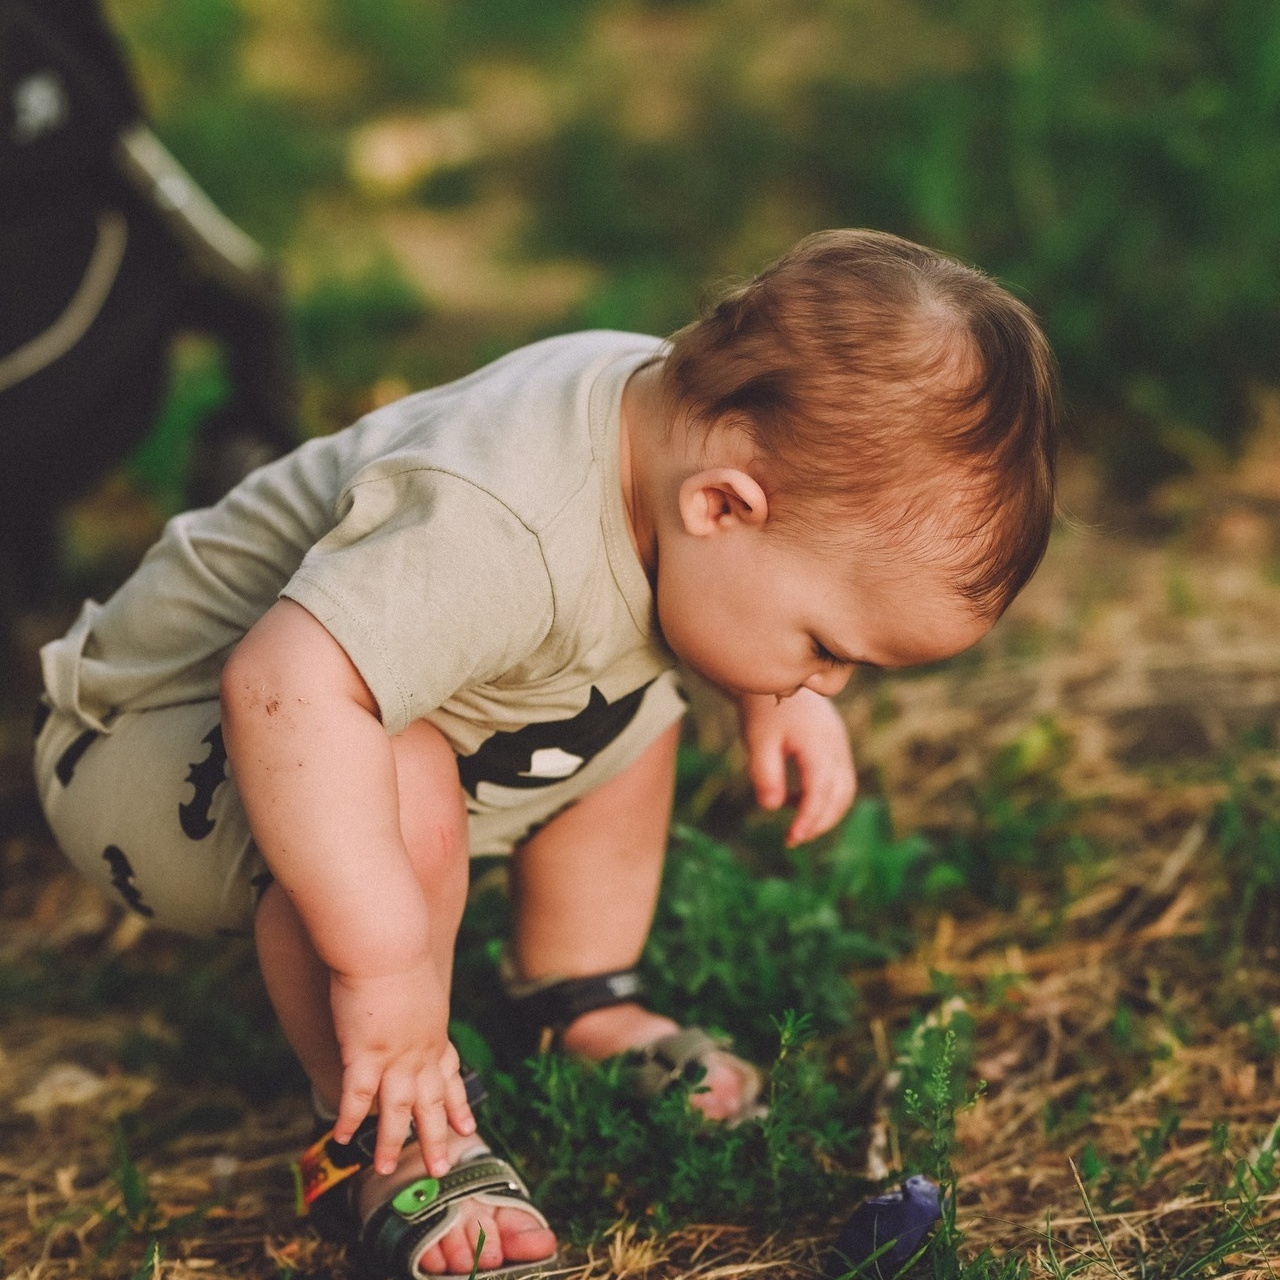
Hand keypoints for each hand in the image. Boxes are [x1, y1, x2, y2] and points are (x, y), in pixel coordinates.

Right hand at [329, 958, 475, 1176]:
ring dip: (392, 1142)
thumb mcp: (417, 982)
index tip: (468, 1125)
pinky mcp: (366, 1052)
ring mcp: (395, 1055)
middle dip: (437, 1137)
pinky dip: (350, 1119)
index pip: (450, 1074)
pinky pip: (357, 1096)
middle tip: (442, 1167)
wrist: (389, 942)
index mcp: (435, 1032)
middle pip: (431, 1102)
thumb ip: (415, 1001)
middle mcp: (420, 1050)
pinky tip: (342, 1138)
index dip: (457, 1102)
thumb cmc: (399, 949)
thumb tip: (410, 1002)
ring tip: (386, 1168)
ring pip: (397, 1110)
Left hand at [736, 689, 855, 845]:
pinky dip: (824, 797)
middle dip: (820, 822)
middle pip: (841, 796)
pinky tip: (795, 800)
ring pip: (844, 790)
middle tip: (793, 839)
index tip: (792, 839)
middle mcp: (836, 747)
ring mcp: (840, 746)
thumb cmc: (764, 710)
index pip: (821, 792)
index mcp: (819, 745)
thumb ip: (765, 774)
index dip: (809, 820)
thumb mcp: (758, 742)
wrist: (775, 679)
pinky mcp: (836, 746)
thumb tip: (772, 808)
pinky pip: (839, 779)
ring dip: (825, 812)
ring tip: (796, 825)